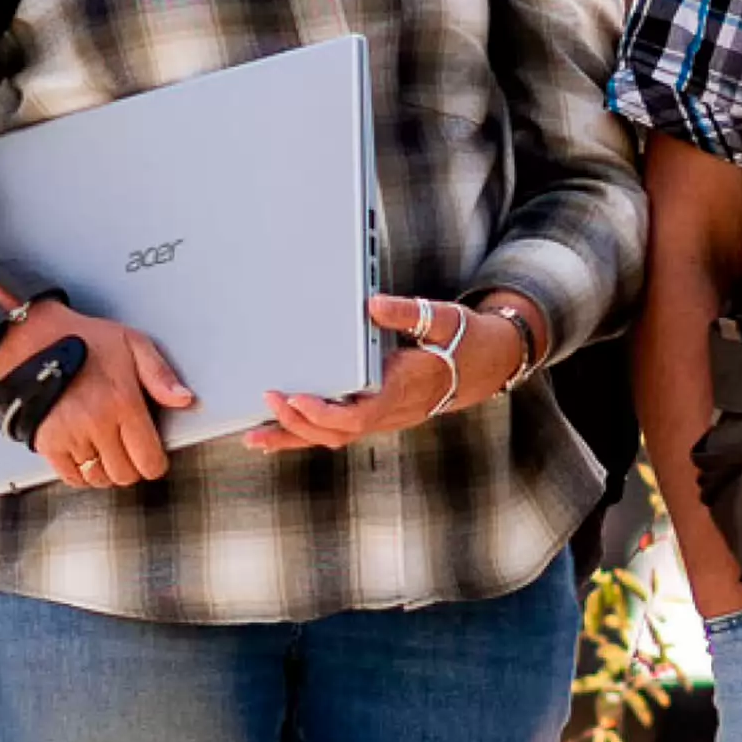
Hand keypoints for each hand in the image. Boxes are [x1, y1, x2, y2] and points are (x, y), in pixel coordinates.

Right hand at [11, 302, 196, 489]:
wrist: (34, 339)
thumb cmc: (84, 340)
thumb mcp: (133, 344)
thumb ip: (161, 375)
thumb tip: (184, 400)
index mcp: (123, 402)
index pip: (148, 461)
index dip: (155, 462)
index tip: (153, 455)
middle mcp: (96, 423)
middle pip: (124, 475)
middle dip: (132, 467)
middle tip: (129, 449)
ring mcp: (69, 436)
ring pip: (98, 479)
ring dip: (107, 471)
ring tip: (107, 449)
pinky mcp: (47, 442)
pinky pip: (71, 477)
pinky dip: (81, 473)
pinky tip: (86, 454)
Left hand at [246, 293, 526, 453]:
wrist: (487, 366)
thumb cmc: (463, 340)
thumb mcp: (444, 320)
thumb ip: (408, 313)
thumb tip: (371, 304)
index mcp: (404, 389)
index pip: (358, 415)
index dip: (323, 412)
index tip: (294, 398)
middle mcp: (391, 411)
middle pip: (337, 433)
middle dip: (297, 423)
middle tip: (266, 401)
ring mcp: (384, 417)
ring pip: (334, 438)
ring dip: (295, 437)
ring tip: (255, 437)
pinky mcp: (378, 414)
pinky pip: (340, 431)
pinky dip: (308, 434)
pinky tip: (282, 433)